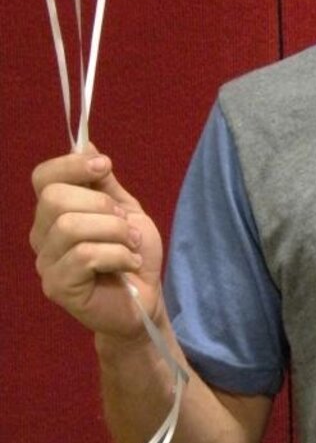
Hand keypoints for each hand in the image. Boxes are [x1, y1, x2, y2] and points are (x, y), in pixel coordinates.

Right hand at [30, 148, 163, 340]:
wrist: (146, 299)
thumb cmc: (132, 255)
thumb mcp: (124, 209)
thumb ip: (103, 182)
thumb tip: (85, 143)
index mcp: (54, 213)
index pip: (43, 177)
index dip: (72, 165)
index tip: (105, 166)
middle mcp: (42, 237)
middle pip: (55, 198)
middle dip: (102, 205)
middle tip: (124, 224)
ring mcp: (46, 264)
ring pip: (70, 226)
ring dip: (114, 232)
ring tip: (130, 245)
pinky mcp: (58, 288)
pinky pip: (83, 255)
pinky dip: (117, 255)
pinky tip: (128, 264)